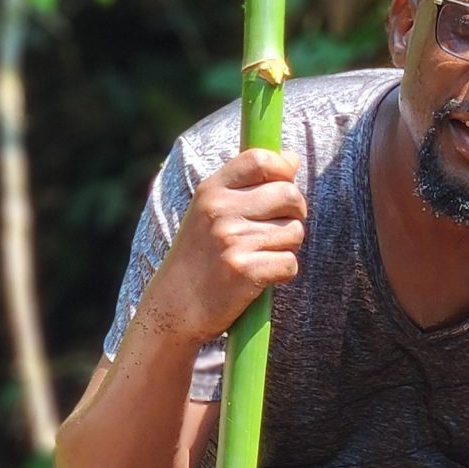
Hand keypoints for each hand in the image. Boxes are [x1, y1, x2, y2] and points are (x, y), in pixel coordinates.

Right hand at [135, 149, 307, 346]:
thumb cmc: (198, 258)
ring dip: (287, 247)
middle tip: (279, 229)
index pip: (260, 159)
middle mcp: (219, 210)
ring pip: (295, 232)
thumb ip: (249, 184)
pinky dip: (283, 273)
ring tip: (261, 256)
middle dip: (296, 213)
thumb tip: (292, 159)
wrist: (172, 308)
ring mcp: (231, 240)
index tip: (284, 185)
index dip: (283, 170)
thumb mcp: (210, 211)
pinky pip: (290, 264)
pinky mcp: (244, 271)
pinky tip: (261, 278)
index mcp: (211, 190)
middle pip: (289, 195)